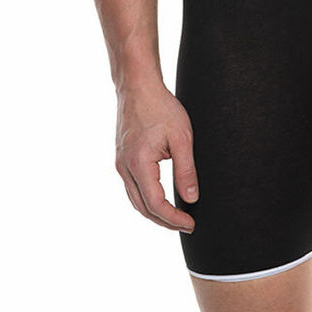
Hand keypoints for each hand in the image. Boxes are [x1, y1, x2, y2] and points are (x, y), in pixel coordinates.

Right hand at [114, 83, 198, 231]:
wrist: (138, 86)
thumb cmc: (161, 107)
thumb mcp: (181, 137)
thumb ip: (186, 170)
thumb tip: (191, 199)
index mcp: (139, 164)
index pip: (156, 204)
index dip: (173, 219)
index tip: (190, 224)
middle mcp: (124, 167)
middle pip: (142, 207)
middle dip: (164, 221)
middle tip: (186, 225)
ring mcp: (120, 163)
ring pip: (135, 199)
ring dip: (154, 212)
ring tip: (175, 217)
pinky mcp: (121, 157)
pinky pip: (132, 186)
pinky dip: (146, 198)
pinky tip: (160, 198)